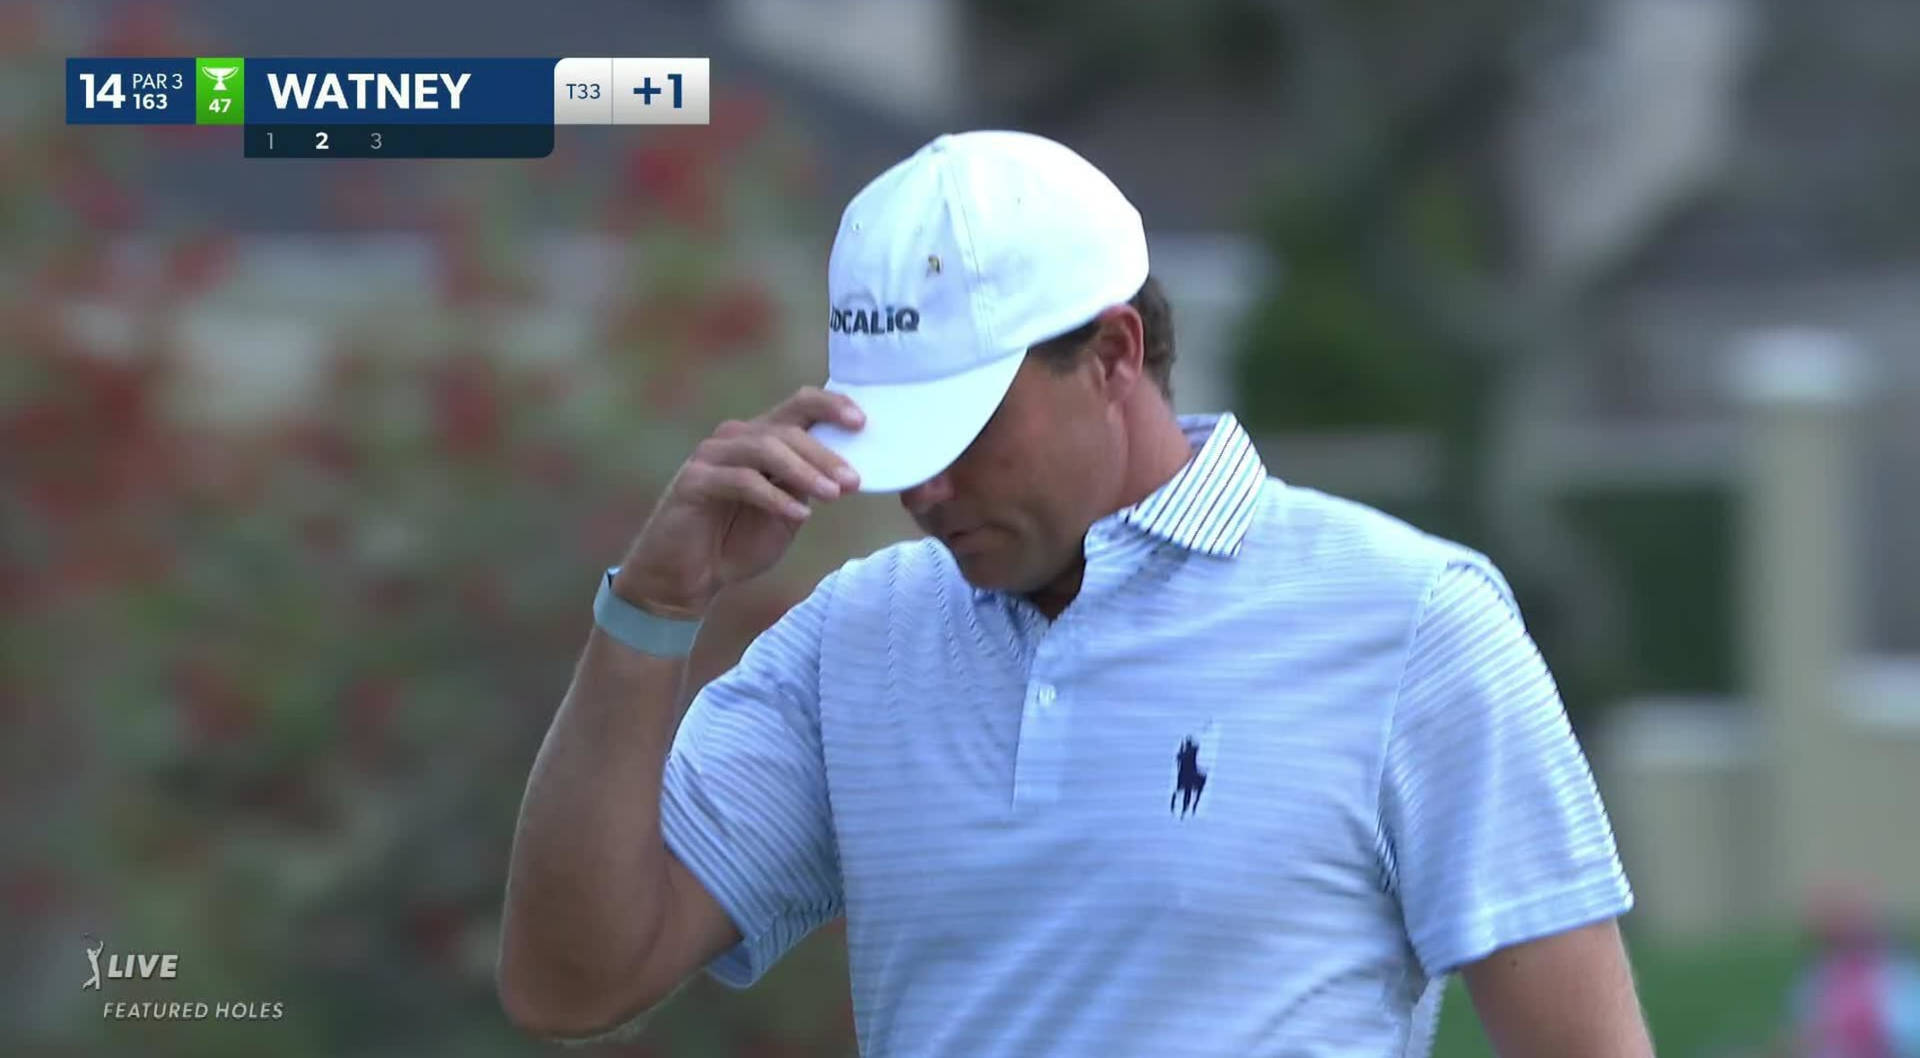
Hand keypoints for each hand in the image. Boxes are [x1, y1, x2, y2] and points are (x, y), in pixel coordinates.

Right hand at [614, 387, 862, 617]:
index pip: (798, 406)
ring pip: (764, 448)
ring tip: (833, 495)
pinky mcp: (694, 481)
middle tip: (852, 481)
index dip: (830, 406)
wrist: (688, 577)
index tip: (861, 422)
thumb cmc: (736, 542)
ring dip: (804, 471)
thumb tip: (845, 471)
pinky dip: (774, 497)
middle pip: (786, 428)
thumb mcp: (785, 513)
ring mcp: (711, 456)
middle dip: (824, 454)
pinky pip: (741, 481)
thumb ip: (806, 487)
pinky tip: (798, 515)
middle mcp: (734, 439)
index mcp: (760, 439)